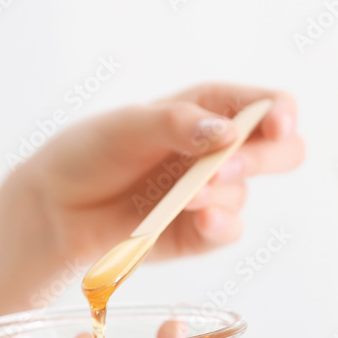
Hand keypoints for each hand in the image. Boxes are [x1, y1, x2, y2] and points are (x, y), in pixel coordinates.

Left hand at [5, 82, 303, 264]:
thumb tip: (227, 133)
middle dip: (263, 158)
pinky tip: (201, 219)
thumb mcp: (127, 126)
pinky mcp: (198, 232)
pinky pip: (229, 230)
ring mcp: (210, 193)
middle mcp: (217, 151)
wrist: (57, 209)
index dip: (280, 113)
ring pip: (243, 193)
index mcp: (207, 110)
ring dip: (220, 193)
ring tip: (183, 197)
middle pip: (280, 151)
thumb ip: (177, 124)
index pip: (265, 105)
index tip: (276, 126)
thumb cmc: (88, 154)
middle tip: (227, 167)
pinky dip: (220, 225)